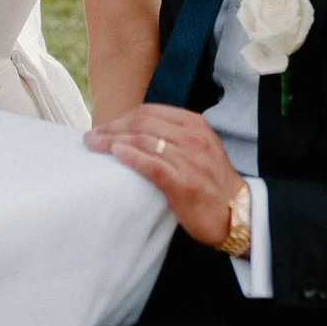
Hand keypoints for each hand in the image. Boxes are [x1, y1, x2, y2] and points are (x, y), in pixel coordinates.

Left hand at [85, 105, 240, 246]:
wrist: (236, 213)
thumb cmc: (209, 182)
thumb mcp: (197, 148)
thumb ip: (172, 136)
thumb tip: (133, 132)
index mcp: (194, 125)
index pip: (149, 112)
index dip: (122, 118)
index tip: (104, 128)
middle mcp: (193, 137)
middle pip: (142, 124)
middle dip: (112, 128)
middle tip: (91, 138)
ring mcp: (190, 159)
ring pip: (144, 141)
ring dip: (113, 141)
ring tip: (94, 146)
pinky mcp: (185, 183)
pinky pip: (153, 164)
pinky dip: (131, 157)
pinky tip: (115, 154)